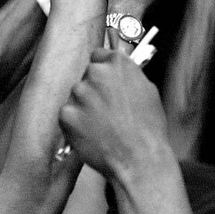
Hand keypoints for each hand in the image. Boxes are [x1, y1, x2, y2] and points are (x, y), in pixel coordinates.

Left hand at [59, 48, 172, 178]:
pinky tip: (93, 133)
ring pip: (77, 96)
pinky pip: (68, 114)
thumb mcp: (148, 92)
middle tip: (107, 108)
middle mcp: (96, 73)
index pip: (100, 55)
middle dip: (94, 89)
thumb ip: (129, 77)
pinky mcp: (66, 114)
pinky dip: (77, 123)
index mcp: (119, 64)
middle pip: (87, 75)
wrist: (138, 158)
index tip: (105, 79)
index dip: (103, 68)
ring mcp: (79, 93)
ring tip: (103, 125)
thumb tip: (120, 74)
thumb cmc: (148, 130)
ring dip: (85, 106)